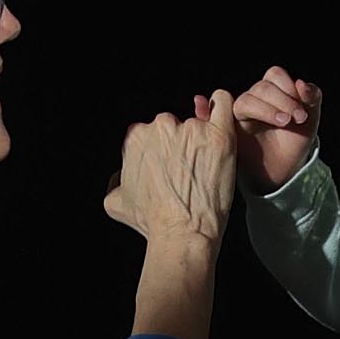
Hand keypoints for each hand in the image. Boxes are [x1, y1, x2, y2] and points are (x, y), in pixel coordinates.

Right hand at [106, 94, 237, 251]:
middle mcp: (160, 127)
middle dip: (181, 144)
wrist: (183, 234)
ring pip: (197, 122)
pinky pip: (223, 104)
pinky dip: (222, 105)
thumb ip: (115, 182)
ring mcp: (191, 129)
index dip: (161, 151)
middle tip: (190, 171)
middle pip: (173, 126)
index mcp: (136, 138)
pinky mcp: (219, 135)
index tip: (170, 168)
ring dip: (202, 139)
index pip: (150, 134)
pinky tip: (221, 113)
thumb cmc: (152, 222)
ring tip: (207, 167)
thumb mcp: (116, 203)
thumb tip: (119, 176)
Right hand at [199, 66, 320, 191]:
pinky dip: (203, 109)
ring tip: (284, 122)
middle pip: (262, 88)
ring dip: (265, 109)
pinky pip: (213, 115)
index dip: (289, 88)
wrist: (285, 171)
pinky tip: (199, 104)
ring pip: (245, 101)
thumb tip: (302, 82)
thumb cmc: (295, 141)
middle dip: (282, 101)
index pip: (274, 75)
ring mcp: (239, 114)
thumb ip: (312, 98)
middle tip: (297, 119)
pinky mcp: (230, 131)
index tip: (303, 112)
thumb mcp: (310, 119)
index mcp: (271, 91)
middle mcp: (254, 99)